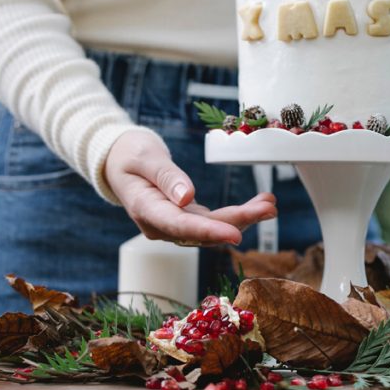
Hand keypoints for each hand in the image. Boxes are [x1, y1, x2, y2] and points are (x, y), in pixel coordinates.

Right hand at [104, 130, 275, 245]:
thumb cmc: (129, 154)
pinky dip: (237, 214)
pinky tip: (259, 205)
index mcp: (146, 210)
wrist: (119, 161)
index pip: (180, 226)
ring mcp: (173, 225)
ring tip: (270, 205)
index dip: (209, 232)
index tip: (236, 234)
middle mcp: (160, 225)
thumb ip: (166, 177)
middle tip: (269, 208)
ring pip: (212, 228)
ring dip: (243, 218)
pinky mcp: (185, 219)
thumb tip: (187, 197)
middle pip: (203, 230)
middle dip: (238, 221)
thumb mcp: (144, 157)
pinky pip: (212, 221)